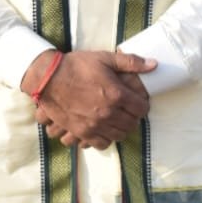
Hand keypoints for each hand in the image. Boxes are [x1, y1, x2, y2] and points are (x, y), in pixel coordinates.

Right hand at [24, 49, 153, 150]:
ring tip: (117, 119)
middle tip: (128, 110)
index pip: (142, 108)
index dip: (142, 104)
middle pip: (132, 124)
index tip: (138, 101)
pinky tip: (104, 129)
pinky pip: (102, 144)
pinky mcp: (82, 132)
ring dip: (121, 128)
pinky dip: (106, 138)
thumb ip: (131, 62)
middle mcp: (108, 113)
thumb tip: (154, 64)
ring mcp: (95, 125)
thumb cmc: (76, 66)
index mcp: (117, 95)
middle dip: (133, 117)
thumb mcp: (104, 58)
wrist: (48, 79)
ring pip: (119, 135)